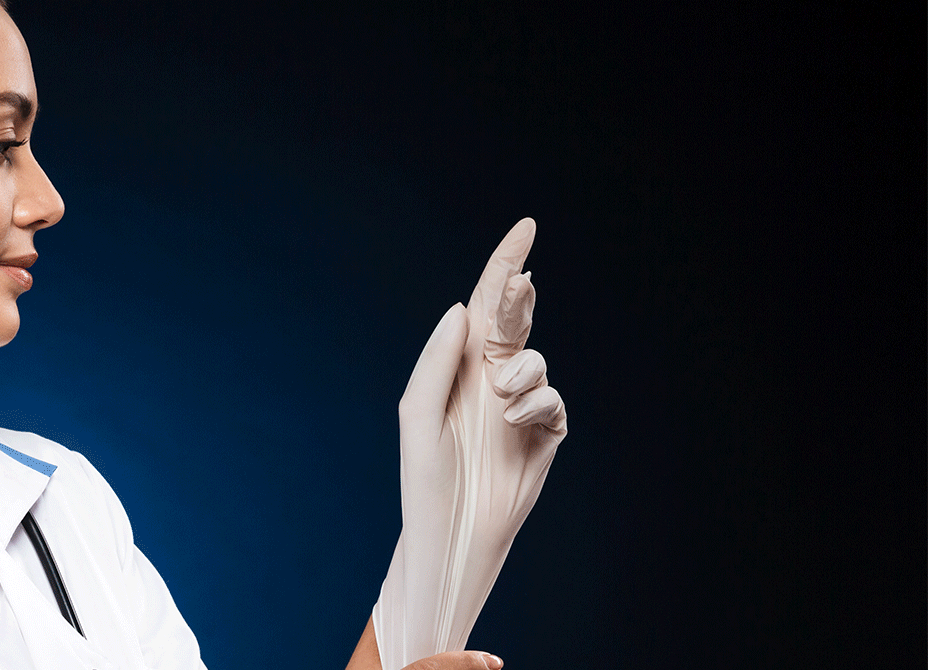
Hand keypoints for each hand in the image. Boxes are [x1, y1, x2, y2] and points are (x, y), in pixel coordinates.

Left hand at [375, 218, 568, 667]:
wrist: (454, 528)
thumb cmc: (425, 474)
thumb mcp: (418, 411)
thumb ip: (437, 358)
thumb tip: (460, 308)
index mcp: (459, 364)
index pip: (485, 304)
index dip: (505, 265)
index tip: (526, 226)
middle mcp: (491, 376)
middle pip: (515, 319)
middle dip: (519, 297)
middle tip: (519, 286)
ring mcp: (520, 403)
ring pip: (536, 361)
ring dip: (521, 372)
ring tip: (500, 399)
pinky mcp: (545, 432)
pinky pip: (552, 402)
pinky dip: (535, 406)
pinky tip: (516, 425)